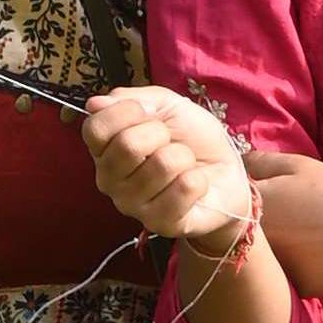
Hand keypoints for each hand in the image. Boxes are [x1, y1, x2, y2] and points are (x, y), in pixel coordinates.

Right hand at [83, 87, 251, 249]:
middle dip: (161, 133)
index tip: (148, 114)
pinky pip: (184, 188)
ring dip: (184, 157)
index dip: (125, 112)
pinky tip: (194, 186)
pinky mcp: (160, 224)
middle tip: (171, 142)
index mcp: (105, 150)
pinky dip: (198, 180)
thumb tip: (96, 104)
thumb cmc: (192, 138)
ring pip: (162, 164)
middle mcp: (110, 181)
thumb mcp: (166, 105)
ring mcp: (133, 206)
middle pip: (127, 145)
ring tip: (184, 165)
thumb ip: (132, 99)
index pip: (95, 128)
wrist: (226, 172)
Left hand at [245, 146, 322, 292]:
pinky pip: (293, 272)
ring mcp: (273, 269)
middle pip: (249, 232)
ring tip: (310, 233)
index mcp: (251, 210)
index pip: (235, 201)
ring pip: (270, 255)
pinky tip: (321, 253)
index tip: (274, 192)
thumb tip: (238, 162)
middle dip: (265, 221)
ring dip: (282, 245)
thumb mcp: (298, 166)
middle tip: (295, 214)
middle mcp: (254, 244)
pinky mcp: (293, 285)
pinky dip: (303, 263)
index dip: (253, 195)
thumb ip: (261, 162)